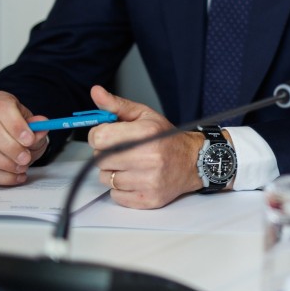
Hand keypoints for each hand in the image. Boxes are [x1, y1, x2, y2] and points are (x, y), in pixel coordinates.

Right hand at [0, 91, 49, 184]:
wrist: (7, 136)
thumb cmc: (19, 128)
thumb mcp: (33, 125)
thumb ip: (38, 127)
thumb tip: (42, 125)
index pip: (2, 108)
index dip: (16, 125)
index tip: (29, 139)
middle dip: (10, 147)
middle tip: (26, 158)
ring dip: (4, 163)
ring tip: (22, 167)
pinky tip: (15, 177)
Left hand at [86, 85, 203, 208]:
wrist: (194, 161)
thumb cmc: (166, 138)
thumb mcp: (144, 115)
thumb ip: (116, 105)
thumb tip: (95, 91)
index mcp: (146, 133)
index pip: (98, 137)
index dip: (99, 136)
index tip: (110, 136)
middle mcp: (149, 157)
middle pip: (99, 160)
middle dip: (107, 155)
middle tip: (124, 151)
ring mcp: (149, 180)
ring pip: (106, 179)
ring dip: (114, 172)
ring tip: (133, 165)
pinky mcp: (148, 199)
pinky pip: (115, 196)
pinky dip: (122, 189)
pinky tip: (137, 179)